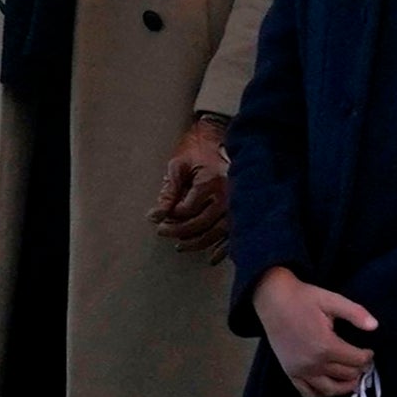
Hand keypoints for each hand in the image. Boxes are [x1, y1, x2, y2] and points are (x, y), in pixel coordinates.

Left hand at [152, 117, 230, 258]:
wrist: (221, 138)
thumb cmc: (197, 151)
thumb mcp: (178, 166)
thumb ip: (168, 191)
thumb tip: (155, 216)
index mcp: (210, 182)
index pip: (187, 209)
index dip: (172, 215)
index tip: (160, 216)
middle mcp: (227, 194)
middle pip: (201, 223)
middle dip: (179, 230)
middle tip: (162, 232)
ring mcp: (237, 203)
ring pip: (217, 232)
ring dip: (197, 243)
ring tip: (180, 245)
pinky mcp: (242, 208)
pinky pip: (234, 233)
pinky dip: (223, 248)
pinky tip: (212, 258)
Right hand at [254, 266, 375, 396]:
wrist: (273, 300)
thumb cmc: (303, 298)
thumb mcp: (331, 300)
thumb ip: (355, 313)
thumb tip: (375, 326)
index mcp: (326, 345)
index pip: (356, 360)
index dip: (368, 357)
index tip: (369, 352)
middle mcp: (314, 363)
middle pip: (346, 375)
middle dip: (359, 370)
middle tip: (363, 363)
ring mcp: (300, 371)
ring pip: (329, 390)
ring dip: (344, 387)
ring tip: (352, 379)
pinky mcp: (290, 373)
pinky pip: (308, 393)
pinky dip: (321, 394)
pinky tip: (329, 387)